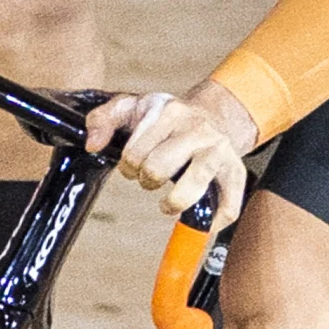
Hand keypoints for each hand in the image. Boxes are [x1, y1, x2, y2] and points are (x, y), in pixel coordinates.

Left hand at [83, 80, 258, 226]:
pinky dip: (213, 221)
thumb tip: (92, 144)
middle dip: (146, 180)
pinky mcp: (236, 171)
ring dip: (172, 203)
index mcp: (170, 112)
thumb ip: (104, 119)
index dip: (127, 166)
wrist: (214, 114)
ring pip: (192, 188)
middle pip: (157, 170)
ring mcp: (219, 151)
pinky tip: (201, 222)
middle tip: (150, 178)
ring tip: (168, 203)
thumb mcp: (134, 107)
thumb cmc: (170, 118)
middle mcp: (197, 129)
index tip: (133, 165)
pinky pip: (229, 204)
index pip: (134, 153)